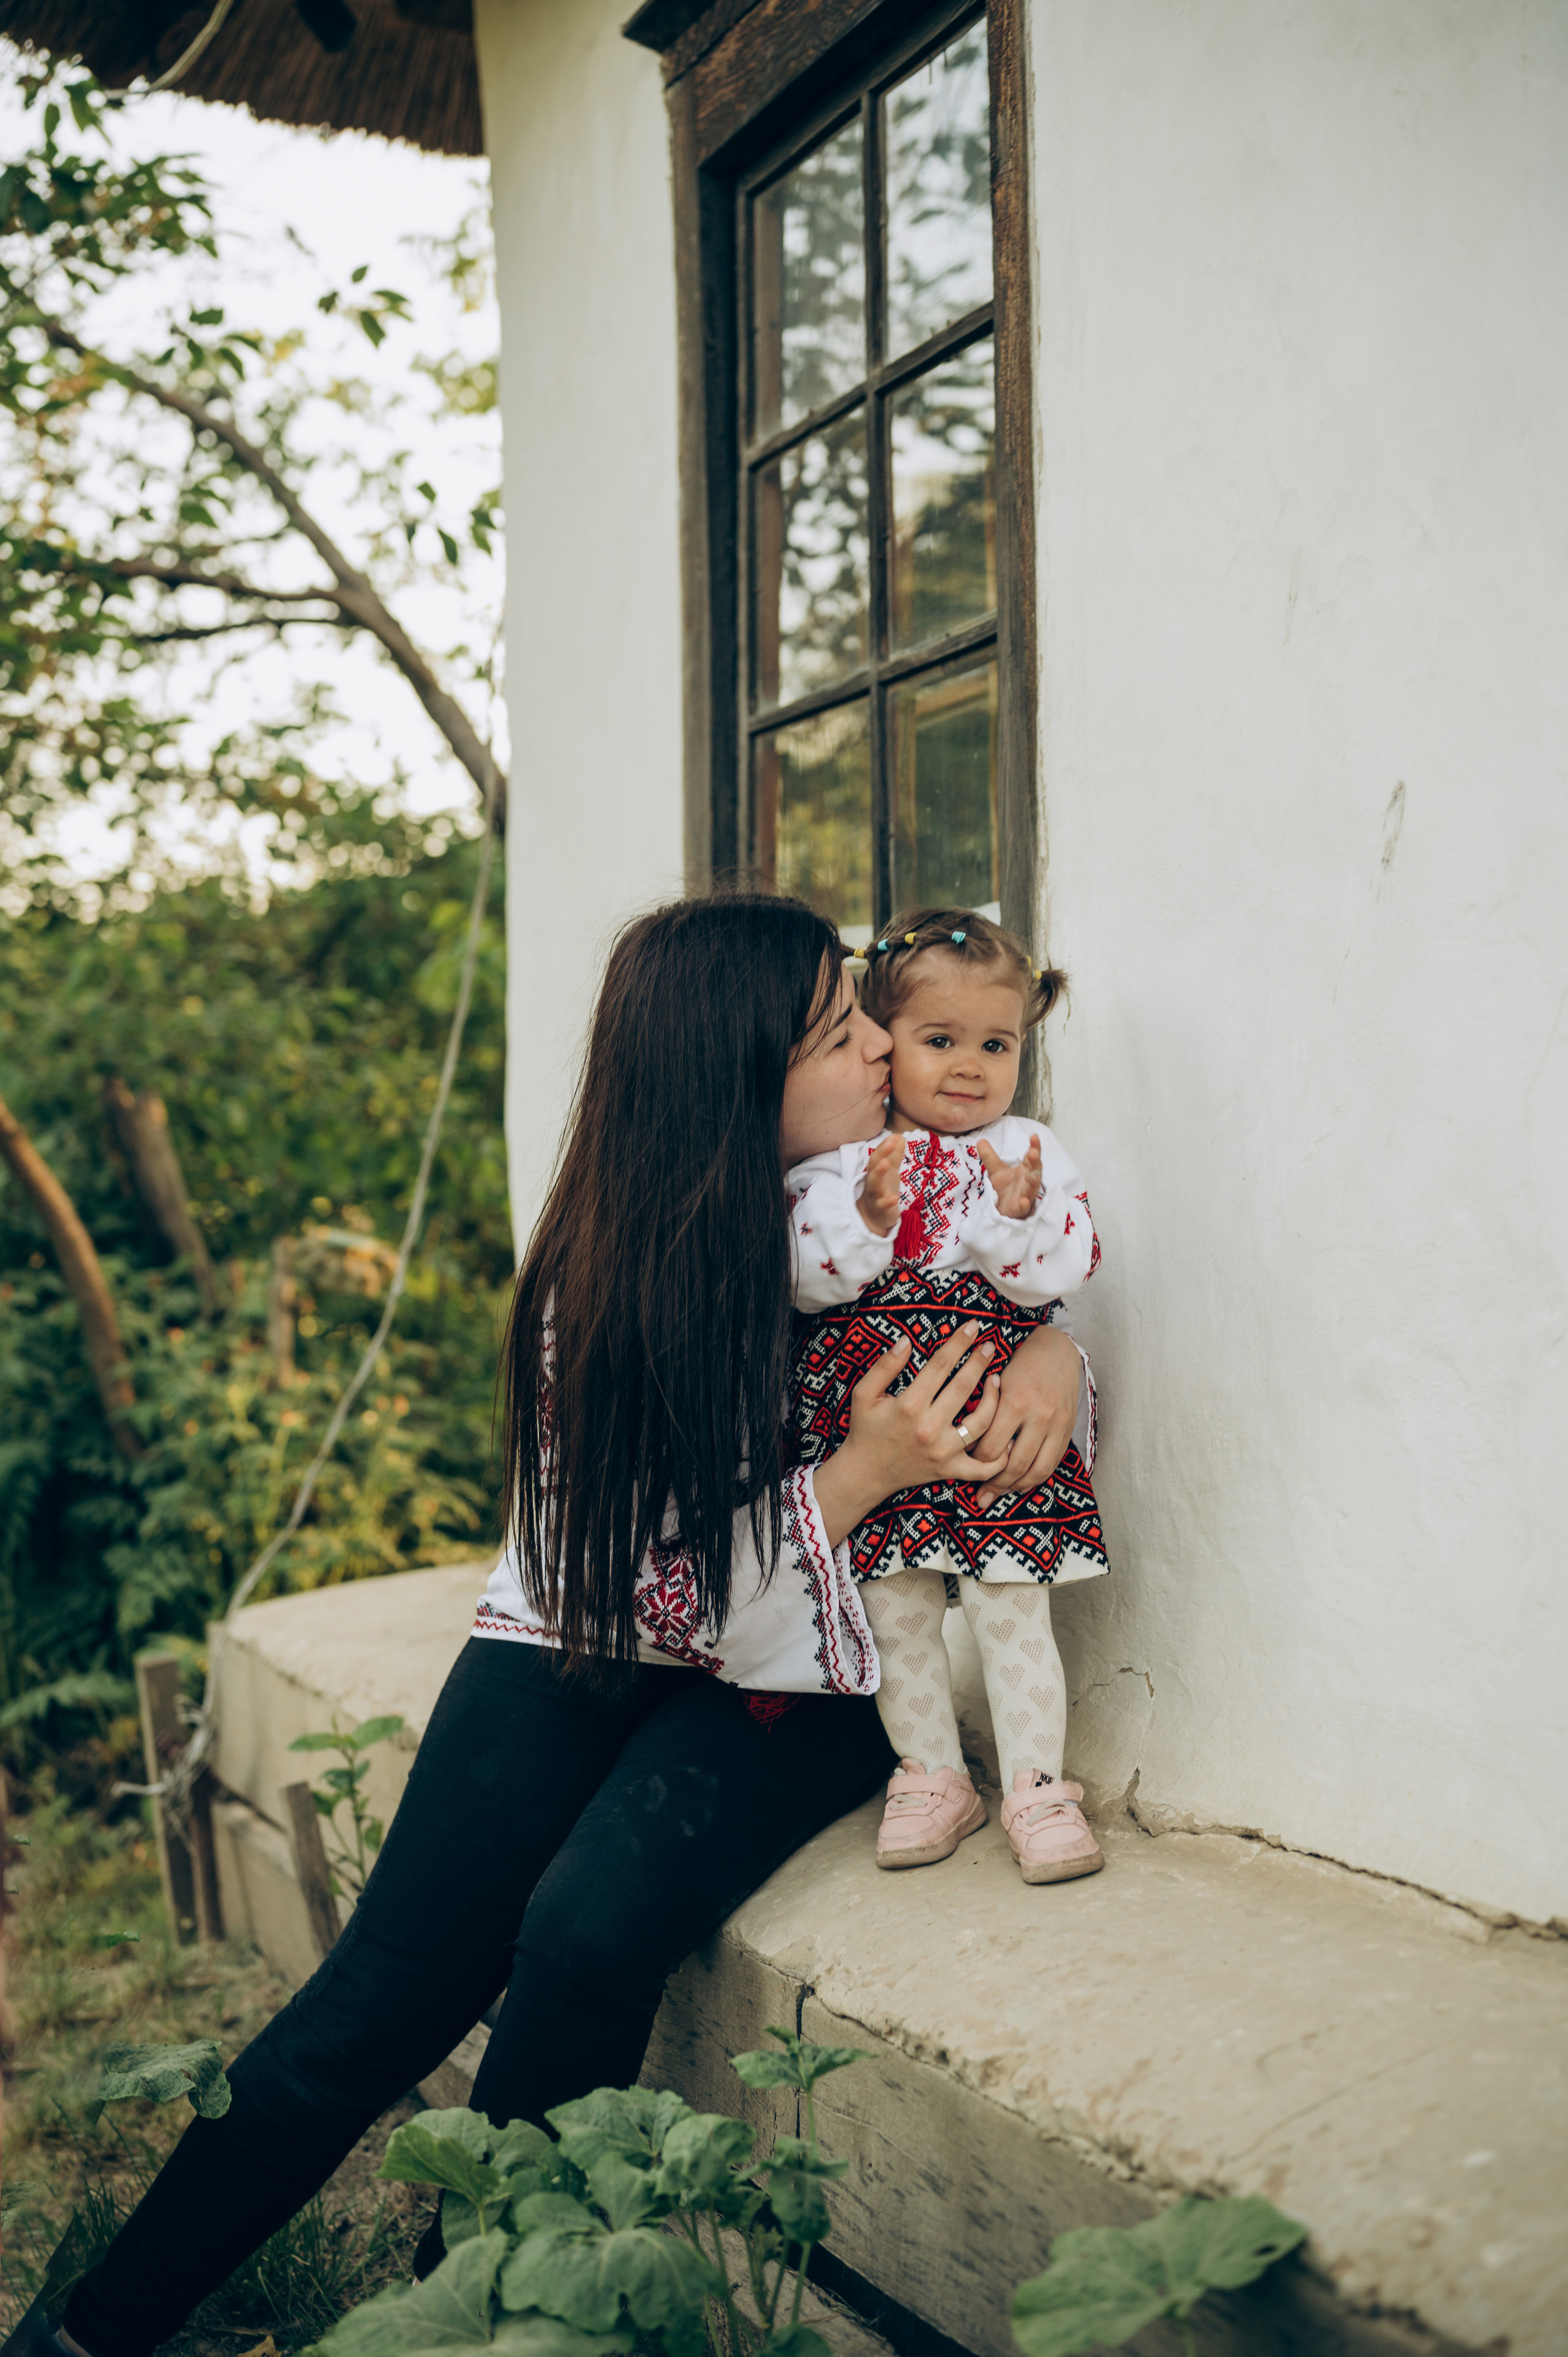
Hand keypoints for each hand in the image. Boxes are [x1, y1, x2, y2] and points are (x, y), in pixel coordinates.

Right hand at [813, 1320, 1007, 1548]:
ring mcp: (942, 1452)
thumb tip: (906, 1341)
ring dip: (994, 1399)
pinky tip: (1008, 1437)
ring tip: (997, 1380)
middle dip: (980, 1362)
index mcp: (908, 1406)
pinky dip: (1000, 1457)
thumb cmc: (865, 1429)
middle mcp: (928, 1428)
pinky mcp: (949, 1471)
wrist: (864, 1474)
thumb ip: (884, 1366)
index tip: (973, 1327)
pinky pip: (983, 1467)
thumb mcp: (863, 1394)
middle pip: (963, 1388)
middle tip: (991, 1346)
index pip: (940, 1365)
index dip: (959, 1343)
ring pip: (980, 1423)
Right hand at [856, 1133, 903, 1236]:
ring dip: (879, 1173)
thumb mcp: (890, 1172)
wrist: (874, 1217)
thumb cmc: (882, 1190)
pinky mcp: (881, 1210)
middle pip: (873, 1166)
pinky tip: (894, 1197)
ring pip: (875, 1184)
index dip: (885, 1147)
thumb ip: (894, 1155)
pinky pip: (882, 1205)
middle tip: (890, 1143)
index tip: (894, 1136)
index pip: (878, 1156)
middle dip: (881, 1154)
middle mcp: (873, 1181)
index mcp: (876, 1171)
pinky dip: (887, 1201)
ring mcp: (875, 1196)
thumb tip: (898, 1136)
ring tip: (886, 1163)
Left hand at [971, 1322, 1081, 1507]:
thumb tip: (967, 1446)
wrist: (1056, 1350)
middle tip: (981, 1496)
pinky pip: (1052, 1464)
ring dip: (1016, 1487)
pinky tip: (1022, 1483)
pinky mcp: (1068, 1430)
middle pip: (1015, 1464)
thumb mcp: (997, 1382)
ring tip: (1000, 1494)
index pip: (992, 1447)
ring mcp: (1056, 1425)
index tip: (966, 1466)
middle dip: (996, 1483)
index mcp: (1015, 1402)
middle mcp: (1038, 1416)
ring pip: (1036, 1470)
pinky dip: (1036, 1478)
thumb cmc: (1019, 1364)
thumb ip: (986, 1412)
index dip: (976, 1462)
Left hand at [977, 1134, 1041, 1220]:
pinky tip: (1024, 1201)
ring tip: (1033, 1175)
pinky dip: (1024, 1204)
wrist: (1004, 1210)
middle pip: (1035, 1170)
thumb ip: (989, 1156)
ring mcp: (1026, 1195)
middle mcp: (1028, 1181)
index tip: (1034, 1136)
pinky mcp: (1020, 1209)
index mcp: (1025, 1169)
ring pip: (1032, 1188)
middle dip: (1035, 1161)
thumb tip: (980, 1140)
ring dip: (1034, 1181)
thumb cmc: (1006, 1188)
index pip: (1031, 1156)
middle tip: (1033, 1152)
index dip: (1034, 1146)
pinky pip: (1023, 1207)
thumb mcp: (996, 1170)